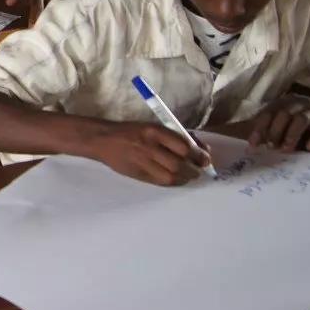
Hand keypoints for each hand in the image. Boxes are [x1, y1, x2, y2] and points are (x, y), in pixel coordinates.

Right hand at [84, 121, 210, 185]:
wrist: (104, 139)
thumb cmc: (132, 131)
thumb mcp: (152, 127)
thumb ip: (174, 136)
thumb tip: (199, 148)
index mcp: (154, 131)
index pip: (183, 146)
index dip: (198, 154)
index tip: (205, 158)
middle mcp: (148, 147)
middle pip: (178, 164)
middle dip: (194, 169)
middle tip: (200, 169)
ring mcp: (142, 162)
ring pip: (171, 176)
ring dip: (185, 178)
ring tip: (189, 175)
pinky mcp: (138, 174)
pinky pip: (160, 182)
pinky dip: (172, 182)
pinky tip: (176, 179)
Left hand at [248, 93, 309, 151]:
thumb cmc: (307, 118)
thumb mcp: (288, 120)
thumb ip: (273, 129)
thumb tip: (254, 145)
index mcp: (286, 102)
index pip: (268, 112)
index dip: (259, 128)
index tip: (253, 145)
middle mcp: (300, 104)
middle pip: (284, 113)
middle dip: (275, 131)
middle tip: (271, 147)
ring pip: (301, 119)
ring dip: (291, 134)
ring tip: (286, 149)